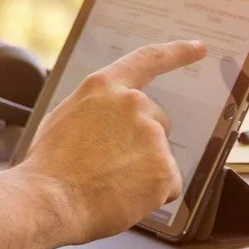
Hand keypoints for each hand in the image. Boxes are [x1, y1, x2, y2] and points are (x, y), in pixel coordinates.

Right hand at [16, 41, 205, 240]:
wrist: (50, 201)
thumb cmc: (50, 165)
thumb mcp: (65, 117)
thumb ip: (97, 108)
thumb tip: (110, 118)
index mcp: (104, 87)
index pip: (148, 60)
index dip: (177, 53)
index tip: (199, 48)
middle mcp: (133, 104)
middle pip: (156, 121)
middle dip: (141, 142)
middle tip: (110, 165)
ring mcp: (152, 136)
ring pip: (159, 155)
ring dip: (144, 171)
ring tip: (110, 184)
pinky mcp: (164, 169)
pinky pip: (168, 184)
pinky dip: (152, 195)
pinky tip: (124, 197)